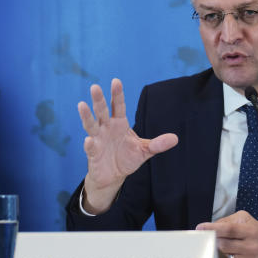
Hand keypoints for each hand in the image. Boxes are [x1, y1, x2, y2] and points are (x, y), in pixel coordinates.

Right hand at [78, 78, 177, 213]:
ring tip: (82, 105)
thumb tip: (175, 138)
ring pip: (90, 125)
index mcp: (119, 123)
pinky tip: (89, 140)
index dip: (117, 94)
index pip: (118, 106)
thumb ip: (157, 144)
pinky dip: (89, 144)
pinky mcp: (93, 153)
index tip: (116, 81)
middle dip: (98, 100)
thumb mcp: (144, 150)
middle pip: (102, 111)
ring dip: (86, 116)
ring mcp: (98, 139)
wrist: (114, 176)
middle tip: (95, 87)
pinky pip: (90, 147)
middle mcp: (106, 128)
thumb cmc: (127, 157)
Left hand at [196, 211, 257, 257]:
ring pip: (223, 256)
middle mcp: (250, 246)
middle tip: (204, 236)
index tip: (200, 227)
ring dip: (215, 249)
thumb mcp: (246, 220)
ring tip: (212, 244)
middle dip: (211, 240)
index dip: (213, 228)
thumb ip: (228, 220)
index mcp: (250, 231)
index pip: (228, 229)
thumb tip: (212, 226)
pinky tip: (220, 253)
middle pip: (223, 245)